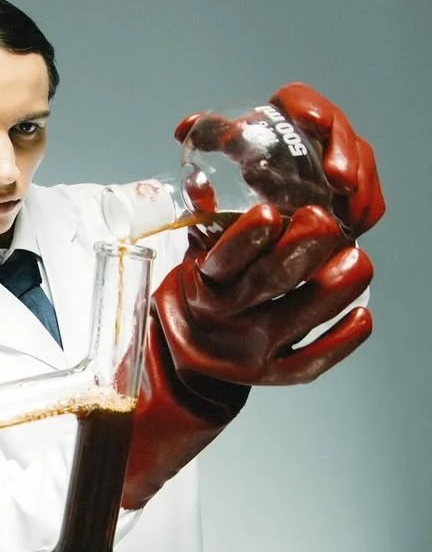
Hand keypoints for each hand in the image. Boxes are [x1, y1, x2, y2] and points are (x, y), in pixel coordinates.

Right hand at [122, 203, 373, 509]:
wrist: (187, 364)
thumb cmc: (200, 298)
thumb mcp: (190, 260)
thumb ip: (202, 221)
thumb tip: (199, 177)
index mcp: (203, 285)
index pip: (224, 261)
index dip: (246, 238)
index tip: (269, 214)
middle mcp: (225, 320)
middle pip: (266, 283)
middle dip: (301, 249)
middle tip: (326, 222)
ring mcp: (248, 351)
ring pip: (297, 319)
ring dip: (334, 289)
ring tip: (359, 262)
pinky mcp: (271, 374)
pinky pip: (309, 364)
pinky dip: (341, 342)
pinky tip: (363, 316)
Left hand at [175, 85, 384, 237]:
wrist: (261, 206)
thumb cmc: (245, 169)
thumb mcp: (227, 153)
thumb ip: (210, 138)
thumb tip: (184, 129)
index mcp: (286, 116)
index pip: (300, 100)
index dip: (307, 106)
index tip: (308, 122)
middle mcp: (319, 133)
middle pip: (339, 130)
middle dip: (343, 152)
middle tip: (338, 179)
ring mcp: (342, 158)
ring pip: (360, 161)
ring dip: (359, 184)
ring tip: (349, 208)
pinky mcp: (356, 188)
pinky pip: (369, 194)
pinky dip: (366, 207)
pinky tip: (358, 223)